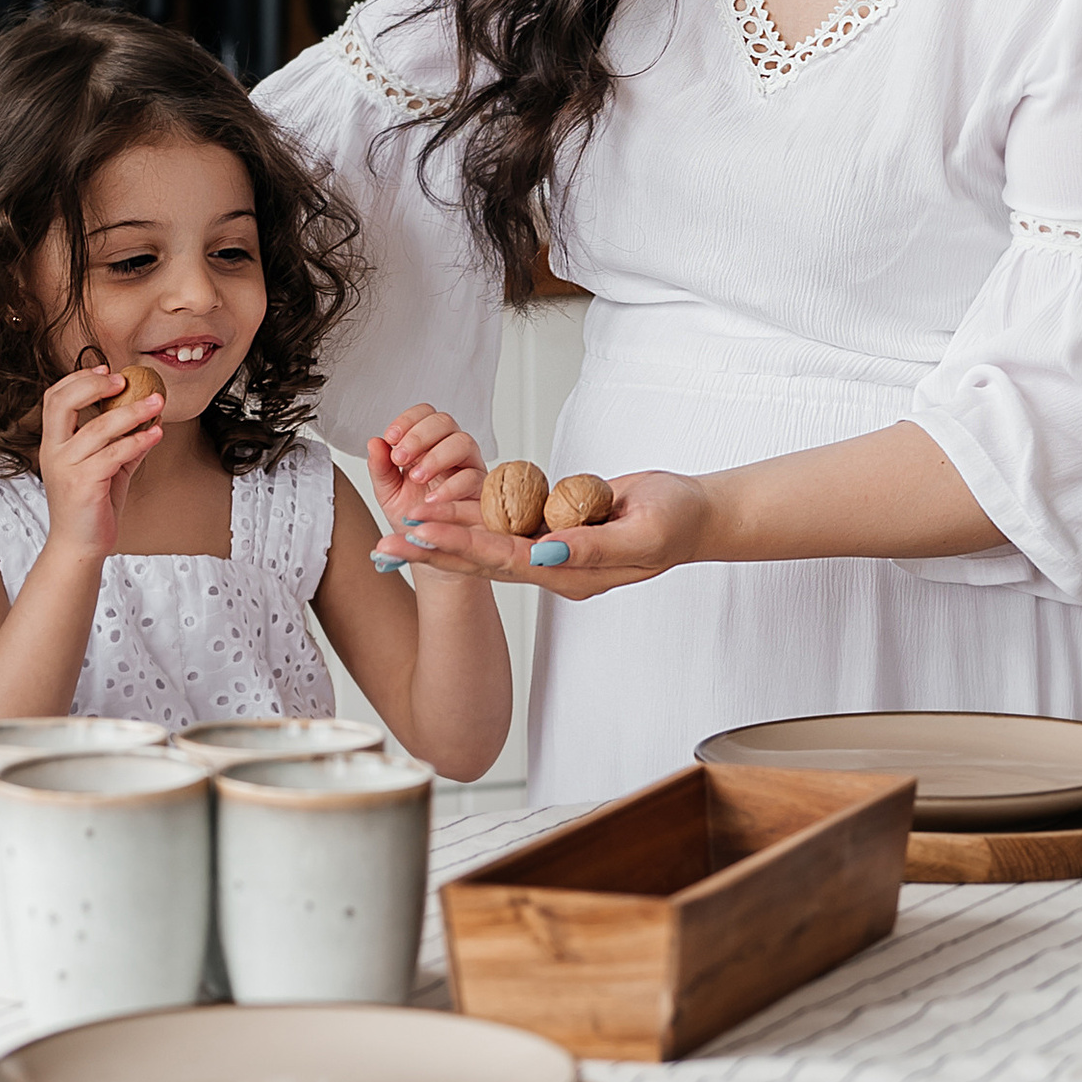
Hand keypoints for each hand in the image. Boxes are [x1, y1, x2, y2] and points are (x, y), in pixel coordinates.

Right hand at [37, 362, 165, 564]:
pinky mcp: (83, 484)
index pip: (55, 398)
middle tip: (125, 380)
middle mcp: (54, 452)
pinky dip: (138, 440)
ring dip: (132, 412)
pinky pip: (114, 454)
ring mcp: (66, 468)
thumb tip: (149, 417)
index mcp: (54, 444)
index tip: (107, 371)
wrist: (80, 546)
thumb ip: (121, 442)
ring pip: (98, 429)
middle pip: (62, 403)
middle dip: (93, 385)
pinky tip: (155, 434)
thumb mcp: (106, 468)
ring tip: (156, 403)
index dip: (79, 379)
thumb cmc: (91, 507)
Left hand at [367, 405, 486, 571]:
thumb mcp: (389, 493)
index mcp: (427, 446)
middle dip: (420, 435)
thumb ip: (380, 468)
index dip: (408, 420)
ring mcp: (468, 468)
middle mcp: (450, 451)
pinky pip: (474, 478)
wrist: (429, 550)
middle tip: (400, 458)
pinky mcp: (481, 491)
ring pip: (464, 442)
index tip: (391, 438)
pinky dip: (452, 486)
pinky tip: (433, 498)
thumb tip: (374, 442)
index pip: (424, 415)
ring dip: (437, 456)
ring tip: (416, 477)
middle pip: (445, 422)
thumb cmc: (413, 517)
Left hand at [388, 466, 714, 601]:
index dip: (457, 544)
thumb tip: (542, 550)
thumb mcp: (641, 533)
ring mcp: (551, 550)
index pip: (501, 559)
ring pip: (487, 543)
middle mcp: (552, 567)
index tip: (418, 532)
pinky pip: (506, 523)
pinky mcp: (553, 528)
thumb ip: (591, 546)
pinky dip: (472, 516)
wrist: (698, 515)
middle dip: (432, 549)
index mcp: (569, 573)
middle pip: (480, 559)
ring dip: (444, 535)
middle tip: (384, 545)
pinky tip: (442, 509)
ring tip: (399, 529)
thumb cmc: (676, 520)